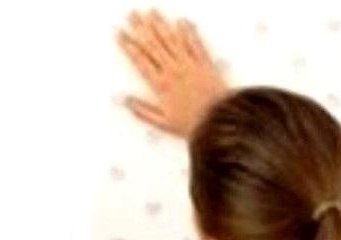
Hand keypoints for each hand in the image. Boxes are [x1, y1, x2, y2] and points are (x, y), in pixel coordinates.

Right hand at [116, 9, 229, 137]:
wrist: (220, 122)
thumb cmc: (195, 125)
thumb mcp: (164, 123)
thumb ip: (143, 111)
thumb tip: (126, 102)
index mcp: (162, 85)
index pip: (140, 59)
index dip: (128, 45)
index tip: (120, 34)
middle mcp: (174, 71)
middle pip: (153, 44)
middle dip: (141, 27)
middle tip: (132, 15)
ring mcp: (190, 65)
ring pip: (171, 39)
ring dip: (160, 24)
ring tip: (151, 13)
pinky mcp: (205, 64)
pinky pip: (195, 43)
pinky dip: (188, 31)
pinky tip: (182, 22)